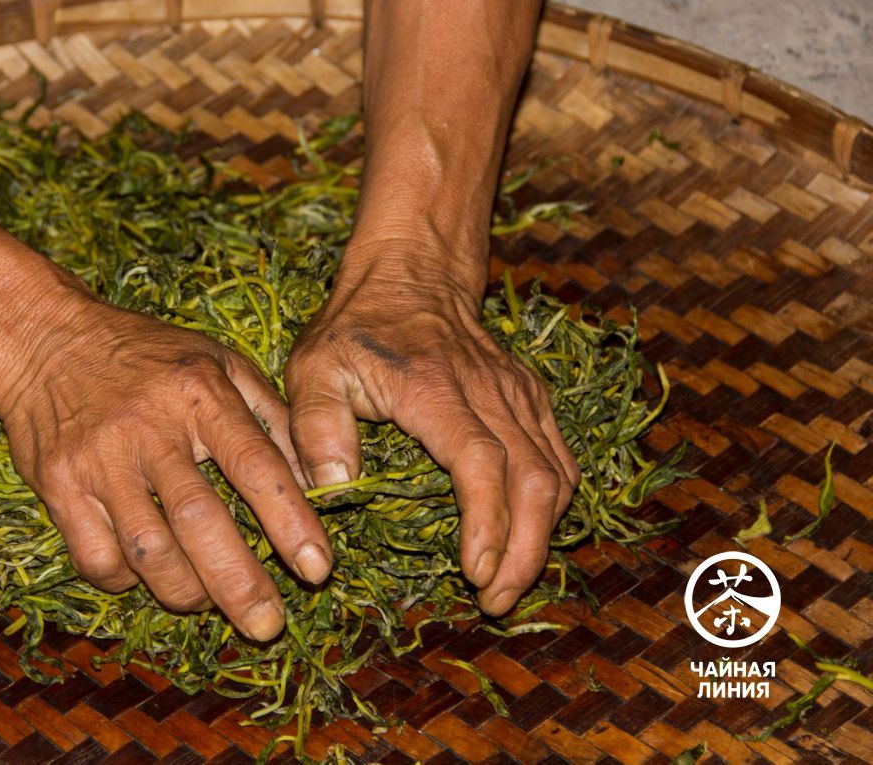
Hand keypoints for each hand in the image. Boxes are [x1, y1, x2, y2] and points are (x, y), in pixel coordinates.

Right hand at [0, 292, 332, 640]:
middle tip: (266, 625)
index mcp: (200, 393)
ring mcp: (99, 459)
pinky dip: (127, 582)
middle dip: (239, 584)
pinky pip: (97, 557)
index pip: (256, 464)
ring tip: (206, 602)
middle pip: (200, 521)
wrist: (44, 338)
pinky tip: (144, 576)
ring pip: (148, 550)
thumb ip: (272, 417)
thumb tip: (321, 480)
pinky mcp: (57, 485)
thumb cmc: (148, 355)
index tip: (316, 568)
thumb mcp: (219, 362)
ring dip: (185, 592)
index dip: (291, 522)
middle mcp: (149, 428)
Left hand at [284, 249, 578, 615]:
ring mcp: (518, 393)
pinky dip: (553, 504)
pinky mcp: (531, 398)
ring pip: (556, 473)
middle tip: (496, 601)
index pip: (480, 462)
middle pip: (534, 480)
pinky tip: (531, 537)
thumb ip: (315, 427)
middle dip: (523, 551)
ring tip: (510, 583)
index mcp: (434, 388)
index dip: (487, 523)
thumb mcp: (314, 368)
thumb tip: (336, 488)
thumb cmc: (354, 329)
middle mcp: (489, 391)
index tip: (477, 574)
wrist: (410, 273)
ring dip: (542, 536)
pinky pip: (559, 457)